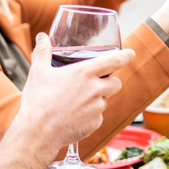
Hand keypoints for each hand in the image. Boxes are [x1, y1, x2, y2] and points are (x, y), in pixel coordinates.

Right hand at [17, 33, 134, 148]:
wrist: (37, 132)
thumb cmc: (37, 101)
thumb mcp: (38, 72)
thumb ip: (43, 51)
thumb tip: (42, 36)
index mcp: (84, 72)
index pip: (114, 61)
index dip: (125, 56)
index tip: (131, 54)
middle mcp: (96, 89)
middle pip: (116, 82)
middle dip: (109, 82)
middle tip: (94, 84)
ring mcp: (98, 107)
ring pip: (106, 100)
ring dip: (98, 99)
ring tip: (76, 102)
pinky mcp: (96, 122)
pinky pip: (98, 116)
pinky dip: (90, 115)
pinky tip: (74, 116)